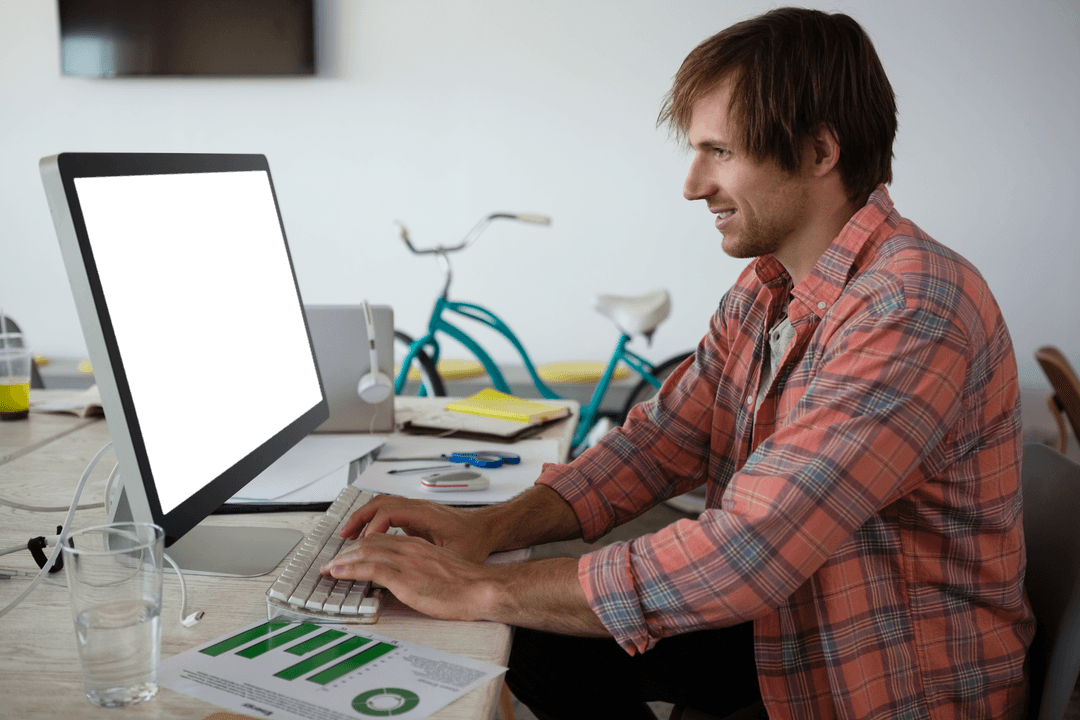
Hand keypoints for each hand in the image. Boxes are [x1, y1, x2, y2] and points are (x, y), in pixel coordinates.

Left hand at [321, 532, 496, 621]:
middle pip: (369, 543)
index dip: (361, 546)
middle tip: (333, 562)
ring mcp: (406, 562)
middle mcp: (410, 548)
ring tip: (329, 568)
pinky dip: (350, 569)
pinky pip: (370, 569)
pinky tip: (338, 572)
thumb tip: (408, 578)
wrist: (481, 589)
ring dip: (342, 560)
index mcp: (418, 545)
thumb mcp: (440, 568)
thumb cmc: (467, 583)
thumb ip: (421, 568)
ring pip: (365, 552)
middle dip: (347, 552)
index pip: (382, 539)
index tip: (349, 554)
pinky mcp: (405, 578)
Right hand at [338, 495, 493, 562]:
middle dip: (358, 519)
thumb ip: (431, 562)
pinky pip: (388, 512)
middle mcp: (419, 507)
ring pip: (382, 505)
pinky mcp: (416, 516)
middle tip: (343, 537)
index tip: (362, 546)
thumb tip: (408, 573)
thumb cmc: (475, 540)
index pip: (389, 513)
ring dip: (363, 518)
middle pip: (380, 504)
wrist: (487, 529)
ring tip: (348, 535)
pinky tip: (367, 536)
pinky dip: (373, 521)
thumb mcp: (455, 555)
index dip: (372, 529)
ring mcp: (417, 509)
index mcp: (426, 514)